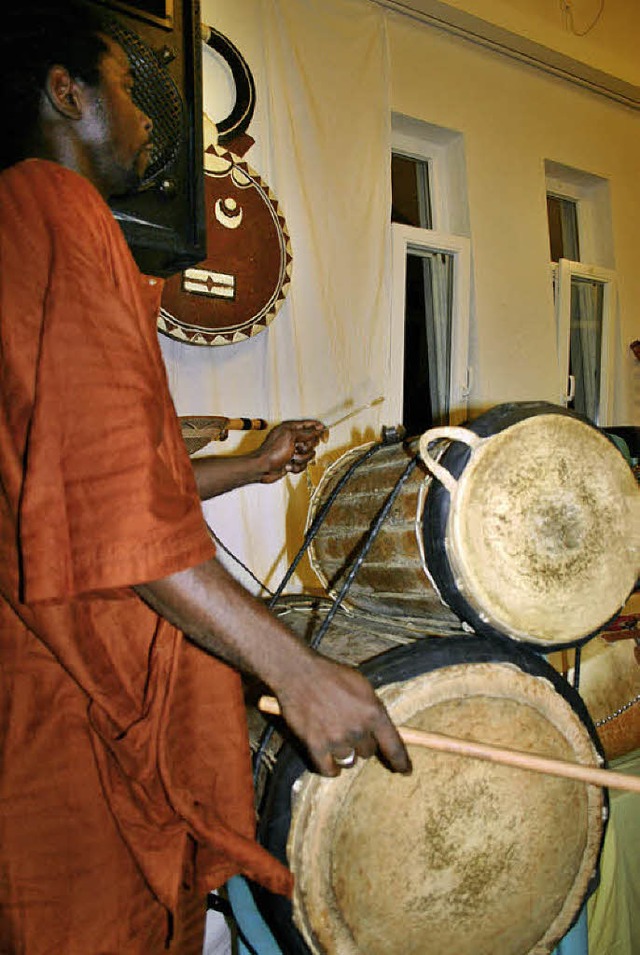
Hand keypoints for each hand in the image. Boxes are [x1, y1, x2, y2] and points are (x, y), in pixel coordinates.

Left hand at [253, 419, 325, 483]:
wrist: (262, 468)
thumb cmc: (272, 452)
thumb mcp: (291, 437)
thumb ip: (306, 433)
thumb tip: (318, 430)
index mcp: (290, 428)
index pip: (310, 425)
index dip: (319, 429)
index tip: (325, 435)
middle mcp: (292, 438)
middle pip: (311, 442)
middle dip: (306, 448)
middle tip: (297, 449)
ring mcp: (292, 450)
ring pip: (308, 455)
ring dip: (301, 459)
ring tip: (290, 458)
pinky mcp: (292, 461)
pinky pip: (303, 464)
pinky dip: (296, 467)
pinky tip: (287, 466)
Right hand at [273, 655, 411, 776]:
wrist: (299, 672)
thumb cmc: (332, 675)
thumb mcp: (362, 686)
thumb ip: (373, 709)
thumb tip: (381, 731)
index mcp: (374, 712)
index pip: (394, 746)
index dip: (401, 762)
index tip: (405, 771)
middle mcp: (358, 729)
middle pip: (369, 752)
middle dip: (362, 742)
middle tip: (348, 727)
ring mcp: (337, 739)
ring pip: (349, 760)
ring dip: (345, 752)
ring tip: (334, 735)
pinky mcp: (316, 745)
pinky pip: (328, 769)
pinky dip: (330, 767)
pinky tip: (329, 759)